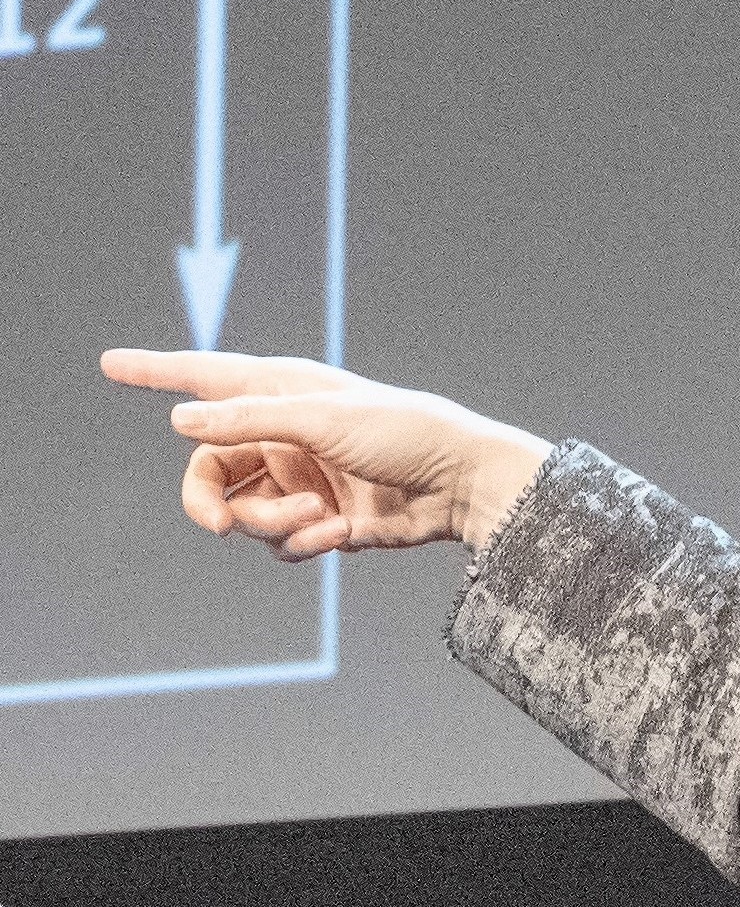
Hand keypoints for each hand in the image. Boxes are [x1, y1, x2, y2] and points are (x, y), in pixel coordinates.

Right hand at [101, 348, 552, 558]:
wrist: (463, 486)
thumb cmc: (403, 432)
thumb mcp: (323, 419)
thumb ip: (250, 418)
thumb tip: (182, 419)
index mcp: (281, 392)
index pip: (206, 378)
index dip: (157, 372)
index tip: (111, 363)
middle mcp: (282, 435)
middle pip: (209, 472)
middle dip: (209, 501)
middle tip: (217, 523)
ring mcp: (300, 480)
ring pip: (244, 515)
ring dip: (272, 523)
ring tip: (320, 515)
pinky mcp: (321, 521)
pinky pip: (282, 543)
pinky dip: (303, 542)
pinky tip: (340, 534)